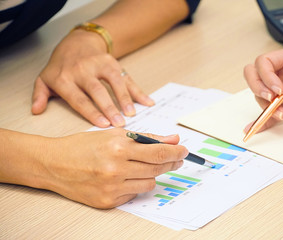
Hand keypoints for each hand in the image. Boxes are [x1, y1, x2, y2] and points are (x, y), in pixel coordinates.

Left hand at [31, 30, 153, 127]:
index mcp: (65, 78)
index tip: (102, 125)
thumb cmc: (62, 66)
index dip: (91, 112)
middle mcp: (82, 70)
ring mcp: (100, 65)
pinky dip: (138, 90)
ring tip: (132, 114)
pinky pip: (127, 77)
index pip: (79, 98)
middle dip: (109, 108)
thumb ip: (40, 95)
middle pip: (97, 91)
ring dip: (125, 98)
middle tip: (119, 124)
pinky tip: (148, 101)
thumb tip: (36, 111)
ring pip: (114, 82)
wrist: (78, 41)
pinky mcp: (113, 62)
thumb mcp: (45, 78)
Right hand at [38, 128, 186, 208]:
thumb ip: (146, 137)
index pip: (158, 151)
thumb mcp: (114, 134)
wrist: (55, 164)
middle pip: (157, 169)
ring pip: (149, 184)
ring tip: (144, 167)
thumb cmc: (83, 146)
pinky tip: (126, 177)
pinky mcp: (107, 201)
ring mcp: (112, 188)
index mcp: (118, 148)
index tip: (184, 151)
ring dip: (151, 175)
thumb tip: (172, 140)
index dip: (176, 151)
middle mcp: (116, 169)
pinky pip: (134, 194)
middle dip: (170, 163)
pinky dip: (135, 185)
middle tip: (175, 159)